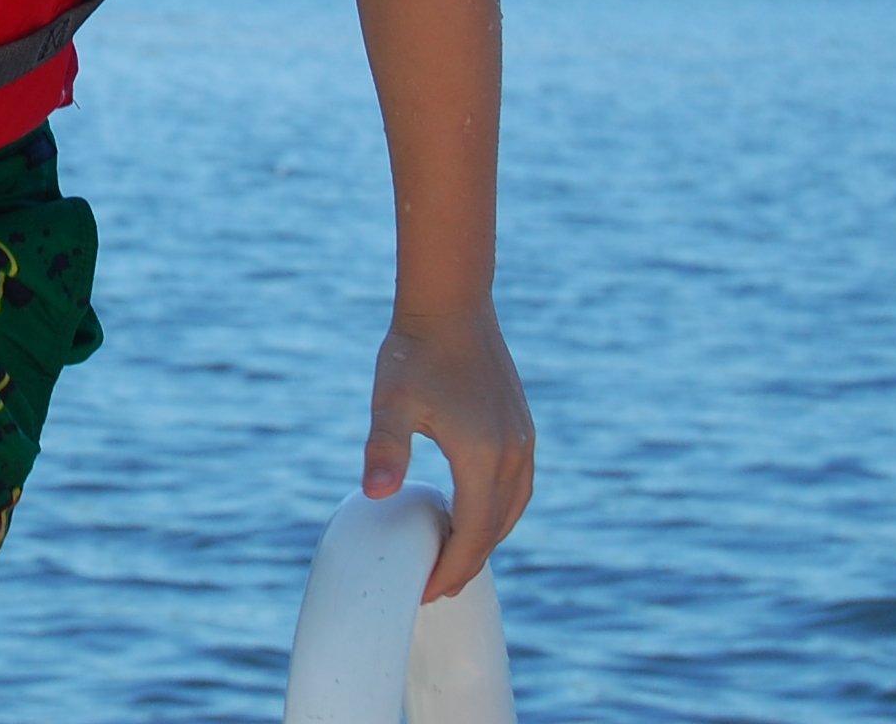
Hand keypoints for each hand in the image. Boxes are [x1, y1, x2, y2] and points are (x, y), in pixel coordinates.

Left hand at [362, 304, 534, 600]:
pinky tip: (476, 512)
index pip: (473, 534)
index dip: (451, 569)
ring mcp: (523, 440)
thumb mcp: (390, 401)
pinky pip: (519, 487)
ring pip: (513, 510)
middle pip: (496, 529)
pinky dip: (500, 511)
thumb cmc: (415, 351)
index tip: (427, 592)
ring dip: (487, 539)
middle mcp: (512, 454)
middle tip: (436, 588)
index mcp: (482, 457)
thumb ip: (384, 448)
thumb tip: (372, 493)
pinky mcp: (522, 427)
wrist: (450, 303)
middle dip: (468, 564)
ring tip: (456, 560)